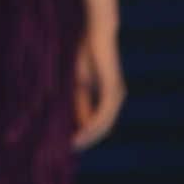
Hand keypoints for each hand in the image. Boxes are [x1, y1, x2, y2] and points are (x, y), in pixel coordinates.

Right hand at [72, 29, 125, 149]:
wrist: (97, 33)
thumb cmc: (87, 54)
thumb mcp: (80, 83)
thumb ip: (81, 103)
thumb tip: (78, 125)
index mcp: (107, 97)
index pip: (97, 123)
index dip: (84, 135)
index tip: (67, 145)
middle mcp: (115, 99)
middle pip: (103, 128)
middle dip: (87, 140)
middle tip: (70, 149)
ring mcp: (116, 95)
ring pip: (104, 124)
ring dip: (90, 136)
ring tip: (74, 145)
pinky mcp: (112, 90)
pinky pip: (104, 113)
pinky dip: (93, 124)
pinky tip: (82, 132)